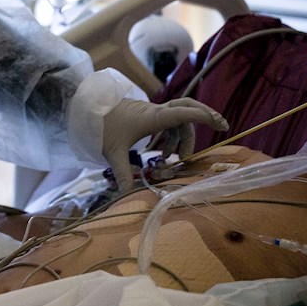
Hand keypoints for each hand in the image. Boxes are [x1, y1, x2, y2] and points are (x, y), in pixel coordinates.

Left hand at [102, 97, 227, 193]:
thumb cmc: (100, 127)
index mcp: (151, 117)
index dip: (203, 116)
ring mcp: (151, 112)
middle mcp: (155, 112)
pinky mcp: (147, 115)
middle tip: (221, 127)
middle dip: (203, 117)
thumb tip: (128, 197)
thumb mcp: (113, 153)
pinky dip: (172, 137)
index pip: (182, 113)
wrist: (85, 109)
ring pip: (178, 118)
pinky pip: (168, 122)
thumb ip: (123, 174)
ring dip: (182, 138)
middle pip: (186, 108)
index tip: (220, 123)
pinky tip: (164, 154)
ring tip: (176, 159)